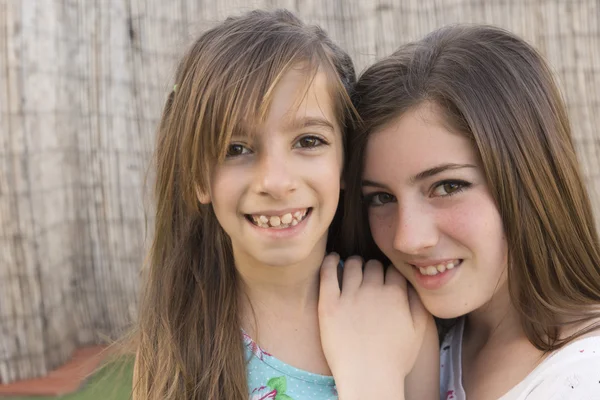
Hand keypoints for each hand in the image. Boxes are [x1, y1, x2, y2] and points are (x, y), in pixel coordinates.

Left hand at [318, 254, 429, 399]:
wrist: (368, 379)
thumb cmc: (394, 360)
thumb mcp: (418, 332)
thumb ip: (418, 303)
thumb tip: (413, 284)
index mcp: (396, 295)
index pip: (393, 269)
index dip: (389, 274)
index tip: (385, 280)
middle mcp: (373, 291)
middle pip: (373, 265)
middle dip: (372, 269)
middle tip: (367, 277)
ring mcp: (349, 296)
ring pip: (353, 265)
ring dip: (354, 264)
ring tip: (350, 267)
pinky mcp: (329, 304)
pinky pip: (328, 273)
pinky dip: (330, 262)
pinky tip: (332, 260)